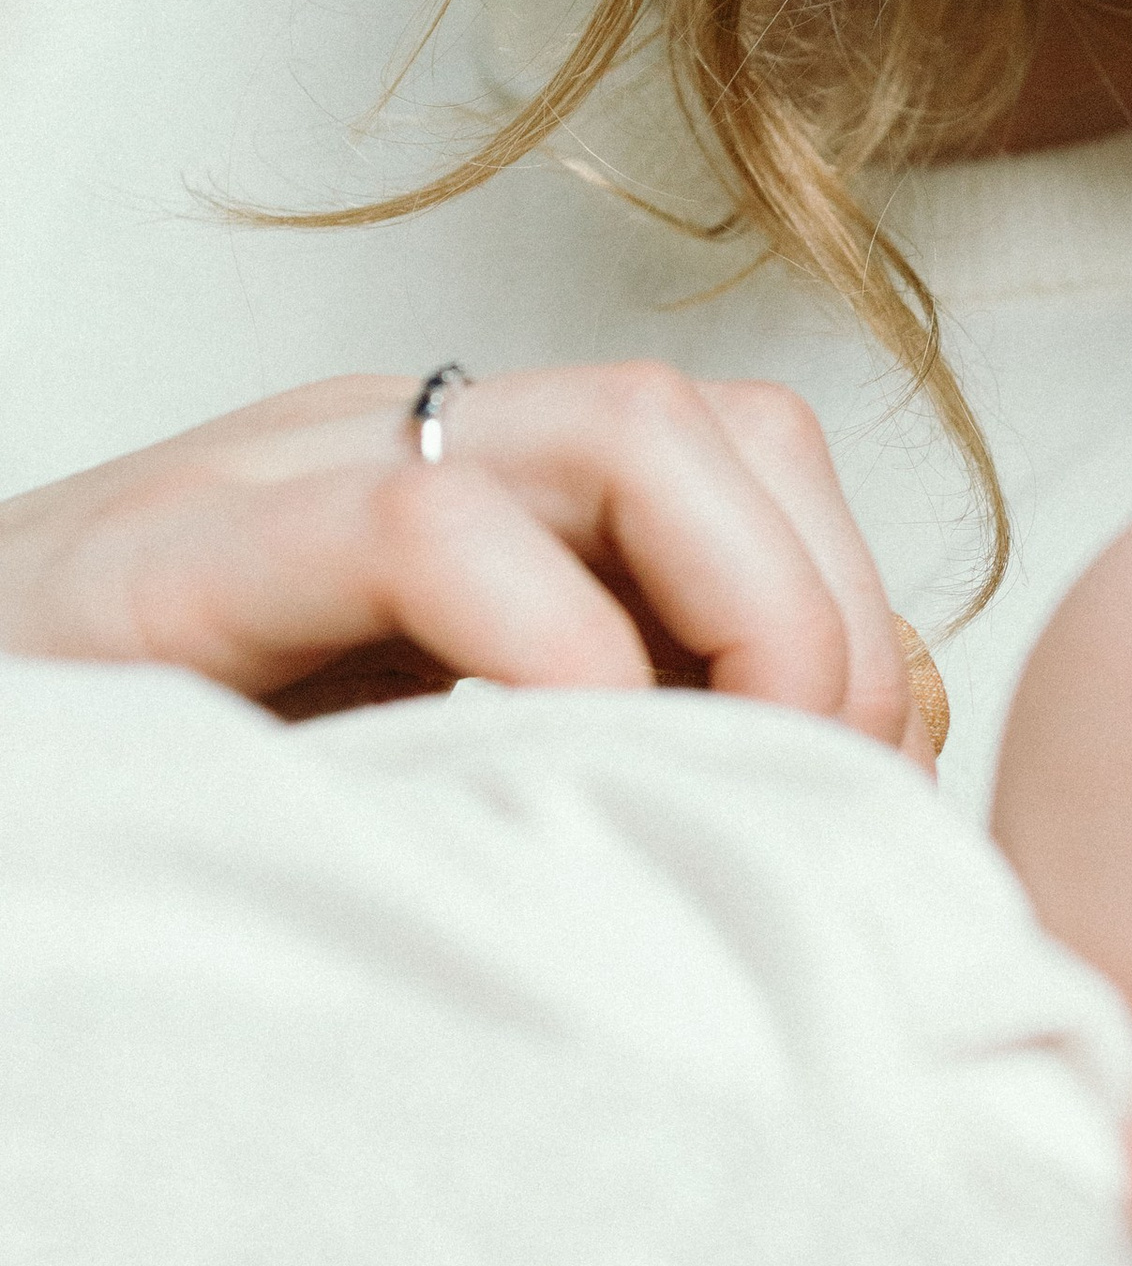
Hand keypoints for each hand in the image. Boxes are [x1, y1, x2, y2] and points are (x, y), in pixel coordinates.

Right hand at [0, 366, 938, 761]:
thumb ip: (582, 774)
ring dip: (745, 619)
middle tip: (820, 806)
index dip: (853, 616)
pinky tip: (559, 779)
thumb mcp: (403, 798)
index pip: (742, 462)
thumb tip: (827, 831)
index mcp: (455, 509)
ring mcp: (269, 496)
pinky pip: (422, 529)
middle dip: (830, 619)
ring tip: (722, 791)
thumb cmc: (142, 841)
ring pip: (629, 430)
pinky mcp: (156, 578)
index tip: (856, 800)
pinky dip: (554, 651)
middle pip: (722, 425)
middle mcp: (380, 462)